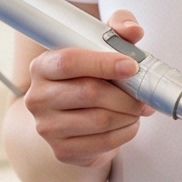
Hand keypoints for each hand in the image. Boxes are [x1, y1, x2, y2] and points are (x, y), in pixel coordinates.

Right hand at [21, 12, 150, 169]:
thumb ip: (117, 31)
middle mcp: (38, 97)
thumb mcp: (99, 47)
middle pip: (88, 93)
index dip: (103, 63)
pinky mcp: (62, 151)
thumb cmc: (86, 78)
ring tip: (137, 109)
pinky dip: (126, 132)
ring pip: (99, 120)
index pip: (69, 62)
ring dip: (128, 114)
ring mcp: (47, 127)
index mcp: (42, 67)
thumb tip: (133, 30)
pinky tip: (129, 124)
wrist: (69, 118)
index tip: (132, 66)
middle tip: (143, 95)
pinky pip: (103, 142)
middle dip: (125, 94)